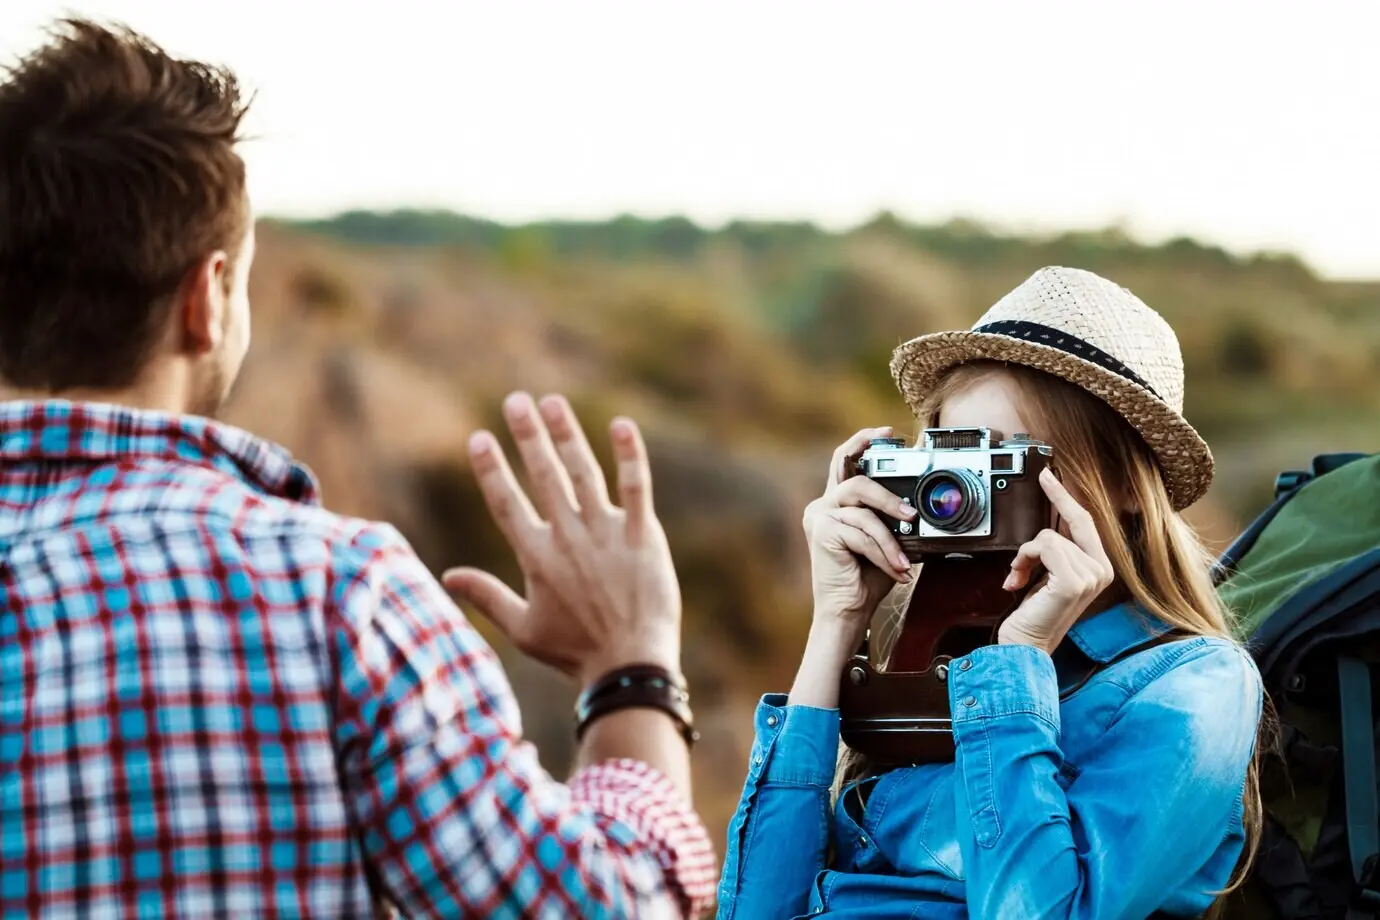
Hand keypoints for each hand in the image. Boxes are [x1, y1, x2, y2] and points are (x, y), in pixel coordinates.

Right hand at [442, 392, 681, 687]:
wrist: (629, 666)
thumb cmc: (574, 651)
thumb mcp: (522, 630)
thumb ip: (486, 596)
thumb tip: (447, 576)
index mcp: (536, 557)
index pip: (506, 503)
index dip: (491, 468)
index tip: (479, 437)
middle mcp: (568, 538)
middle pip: (543, 477)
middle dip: (527, 436)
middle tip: (515, 401)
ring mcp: (607, 535)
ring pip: (584, 473)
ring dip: (567, 436)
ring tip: (552, 404)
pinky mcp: (642, 537)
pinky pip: (636, 489)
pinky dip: (630, 457)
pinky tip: (622, 426)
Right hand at [802, 426, 916, 632]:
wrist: (848, 610)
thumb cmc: (866, 577)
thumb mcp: (886, 539)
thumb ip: (893, 518)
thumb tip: (921, 504)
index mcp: (836, 501)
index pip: (844, 460)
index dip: (863, 441)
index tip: (888, 433)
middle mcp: (823, 504)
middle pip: (856, 478)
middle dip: (887, 493)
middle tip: (911, 513)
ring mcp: (820, 517)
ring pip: (863, 509)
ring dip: (890, 536)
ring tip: (905, 558)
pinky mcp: (823, 533)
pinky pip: (862, 534)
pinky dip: (884, 553)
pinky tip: (895, 570)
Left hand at [997, 467, 1114, 653]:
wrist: (1026, 646)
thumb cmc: (1034, 615)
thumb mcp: (1048, 576)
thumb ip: (1054, 553)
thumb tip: (1045, 528)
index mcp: (1099, 568)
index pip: (1085, 522)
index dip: (1066, 497)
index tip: (1049, 476)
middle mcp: (1101, 571)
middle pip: (1071, 523)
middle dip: (1051, 509)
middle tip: (1039, 487)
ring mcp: (1091, 576)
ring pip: (1048, 537)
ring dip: (1025, 556)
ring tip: (1019, 580)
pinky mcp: (1074, 581)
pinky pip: (1043, 547)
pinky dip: (1024, 559)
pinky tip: (1017, 581)